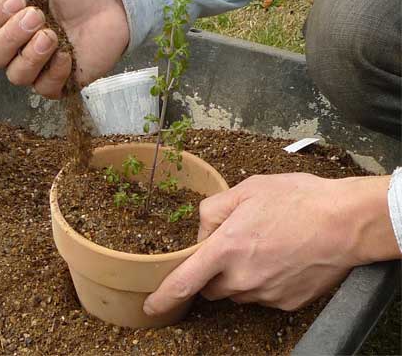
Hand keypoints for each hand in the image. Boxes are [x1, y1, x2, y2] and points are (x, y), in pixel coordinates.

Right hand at [0, 0, 128, 98]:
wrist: (112, 0)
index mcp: (3, 20)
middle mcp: (14, 47)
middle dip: (9, 36)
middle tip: (36, 15)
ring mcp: (36, 67)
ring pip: (15, 76)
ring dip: (31, 54)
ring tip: (52, 34)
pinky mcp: (59, 82)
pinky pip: (44, 88)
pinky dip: (54, 72)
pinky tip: (67, 53)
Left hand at [143, 173, 396, 314]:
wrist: (345, 221)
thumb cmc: (297, 200)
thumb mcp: (246, 189)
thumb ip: (213, 210)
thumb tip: (202, 232)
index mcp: (226, 249)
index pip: (183, 283)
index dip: (163, 298)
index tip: (151, 306)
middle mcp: (242, 278)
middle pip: (211, 288)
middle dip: (213, 272)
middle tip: (234, 247)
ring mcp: (265, 293)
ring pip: (237, 292)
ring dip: (239, 276)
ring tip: (264, 247)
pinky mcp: (286, 303)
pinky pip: (263, 295)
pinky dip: (264, 281)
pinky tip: (281, 259)